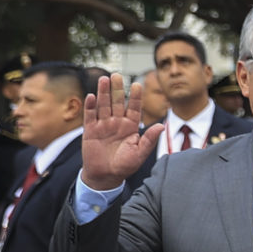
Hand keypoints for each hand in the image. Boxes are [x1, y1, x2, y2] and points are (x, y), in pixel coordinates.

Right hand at [78, 72, 163, 189]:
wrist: (105, 176)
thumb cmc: (125, 165)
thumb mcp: (140, 153)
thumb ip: (149, 139)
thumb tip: (162, 126)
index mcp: (131, 127)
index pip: (134, 108)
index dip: (135, 97)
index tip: (138, 84)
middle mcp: (117, 123)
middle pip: (117, 102)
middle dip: (117, 89)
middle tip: (117, 75)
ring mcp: (103, 125)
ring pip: (103, 105)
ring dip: (103, 93)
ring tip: (104, 79)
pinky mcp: (90, 131)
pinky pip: (90, 116)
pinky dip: (90, 106)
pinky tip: (91, 95)